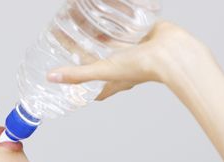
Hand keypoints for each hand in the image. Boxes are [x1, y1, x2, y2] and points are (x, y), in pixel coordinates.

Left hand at [46, 20, 211, 100]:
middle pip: (98, 59)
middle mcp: (122, 66)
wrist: (172, 52)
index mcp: (113, 79)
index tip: (67, 78)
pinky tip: (108, 12)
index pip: (93, 86)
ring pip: (110, 42)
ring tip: (83, 22)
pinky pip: (125, 28)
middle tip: (70, 40)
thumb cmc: (142, 67)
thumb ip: (78, 74)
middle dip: (85, 51)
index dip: (81, 84)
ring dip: (99, 34)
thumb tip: (51, 77)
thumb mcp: (103, 71)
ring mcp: (133, 50)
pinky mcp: (142, 34)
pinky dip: (117, 21)